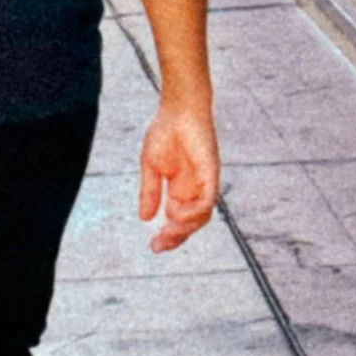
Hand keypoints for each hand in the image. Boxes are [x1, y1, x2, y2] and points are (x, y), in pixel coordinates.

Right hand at [138, 97, 218, 251]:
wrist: (178, 109)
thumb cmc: (165, 132)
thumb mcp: (151, 167)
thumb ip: (150, 192)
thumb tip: (144, 218)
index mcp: (180, 189)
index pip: (178, 220)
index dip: (168, 235)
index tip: (152, 246)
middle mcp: (194, 189)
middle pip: (190, 223)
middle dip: (175, 237)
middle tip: (157, 246)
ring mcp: (204, 182)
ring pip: (201, 216)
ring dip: (185, 228)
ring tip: (168, 233)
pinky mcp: (211, 174)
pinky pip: (208, 200)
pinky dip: (194, 212)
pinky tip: (177, 216)